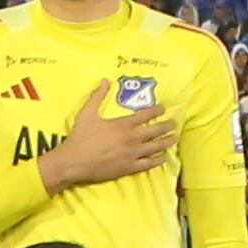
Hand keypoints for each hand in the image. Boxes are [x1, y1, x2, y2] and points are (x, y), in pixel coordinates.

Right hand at [35, 80, 180, 193]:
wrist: (73, 162)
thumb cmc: (79, 137)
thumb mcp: (86, 114)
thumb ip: (97, 96)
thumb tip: (105, 80)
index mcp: (123, 124)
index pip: (147, 114)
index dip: (158, 110)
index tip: (164, 108)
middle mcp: (132, 138)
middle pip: (157, 130)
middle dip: (168, 125)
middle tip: (174, 123)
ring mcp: (133, 153)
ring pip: (157, 146)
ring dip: (168, 141)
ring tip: (175, 137)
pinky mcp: (130, 167)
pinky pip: (149, 163)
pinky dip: (159, 159)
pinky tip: (165, 157)